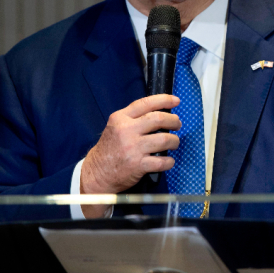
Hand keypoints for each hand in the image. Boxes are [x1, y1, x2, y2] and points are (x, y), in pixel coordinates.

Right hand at [80, 94, 180, 216]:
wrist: (97, 172)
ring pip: (165, 139)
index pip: (146, 103)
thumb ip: (134, 118)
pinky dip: (169, 161)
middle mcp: (126, 131)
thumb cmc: (110, 149)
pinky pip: (162, 161)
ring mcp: (132, 148)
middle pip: (159, 119)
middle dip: (173, 121)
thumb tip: (161, 113)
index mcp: (120, 118)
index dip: (164, 100)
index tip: (176, 101)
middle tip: (177, 125)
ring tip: (173, 143)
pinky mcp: (138, 165)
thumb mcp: (115, 127)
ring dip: (174, 141)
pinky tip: (168, 160)